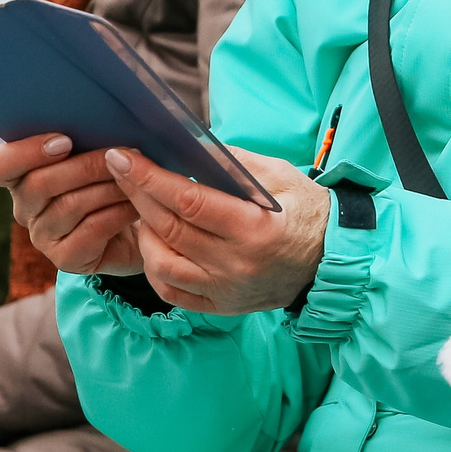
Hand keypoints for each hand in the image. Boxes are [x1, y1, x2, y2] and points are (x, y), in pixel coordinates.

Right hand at [0, 133, 142, 276]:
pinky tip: (136, 204)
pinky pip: (91, 231)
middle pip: (39, 183)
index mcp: (21, 174)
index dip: (24, 152)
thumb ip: (87, 135)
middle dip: (86, 166)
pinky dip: (118, 213)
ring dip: (109, 187)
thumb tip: (101, 117)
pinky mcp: (66, 259)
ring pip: (69, 205)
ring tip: (136, 177)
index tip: (64, 141)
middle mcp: (25, 207)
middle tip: (122, 154)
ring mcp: (42, 236)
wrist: (140, 223)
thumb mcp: (97, 150)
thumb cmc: (112, 177)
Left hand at [106, 145, 330, 315]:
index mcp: (255, 229)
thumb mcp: (280, 176)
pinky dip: (155, 266)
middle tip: (119, 168)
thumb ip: (234, 162)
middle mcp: (237, 265)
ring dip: (144, 232)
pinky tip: (156, 243)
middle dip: (137, 195)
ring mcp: (227, 290)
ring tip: (142, 208)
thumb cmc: (306, 211)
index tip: (123, 157)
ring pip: (163, 264)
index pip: (188, 201)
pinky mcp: (221, 306)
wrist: (331, 260)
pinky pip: (172, 291)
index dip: (150, 178)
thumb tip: (188, 145)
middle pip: (170, 229)